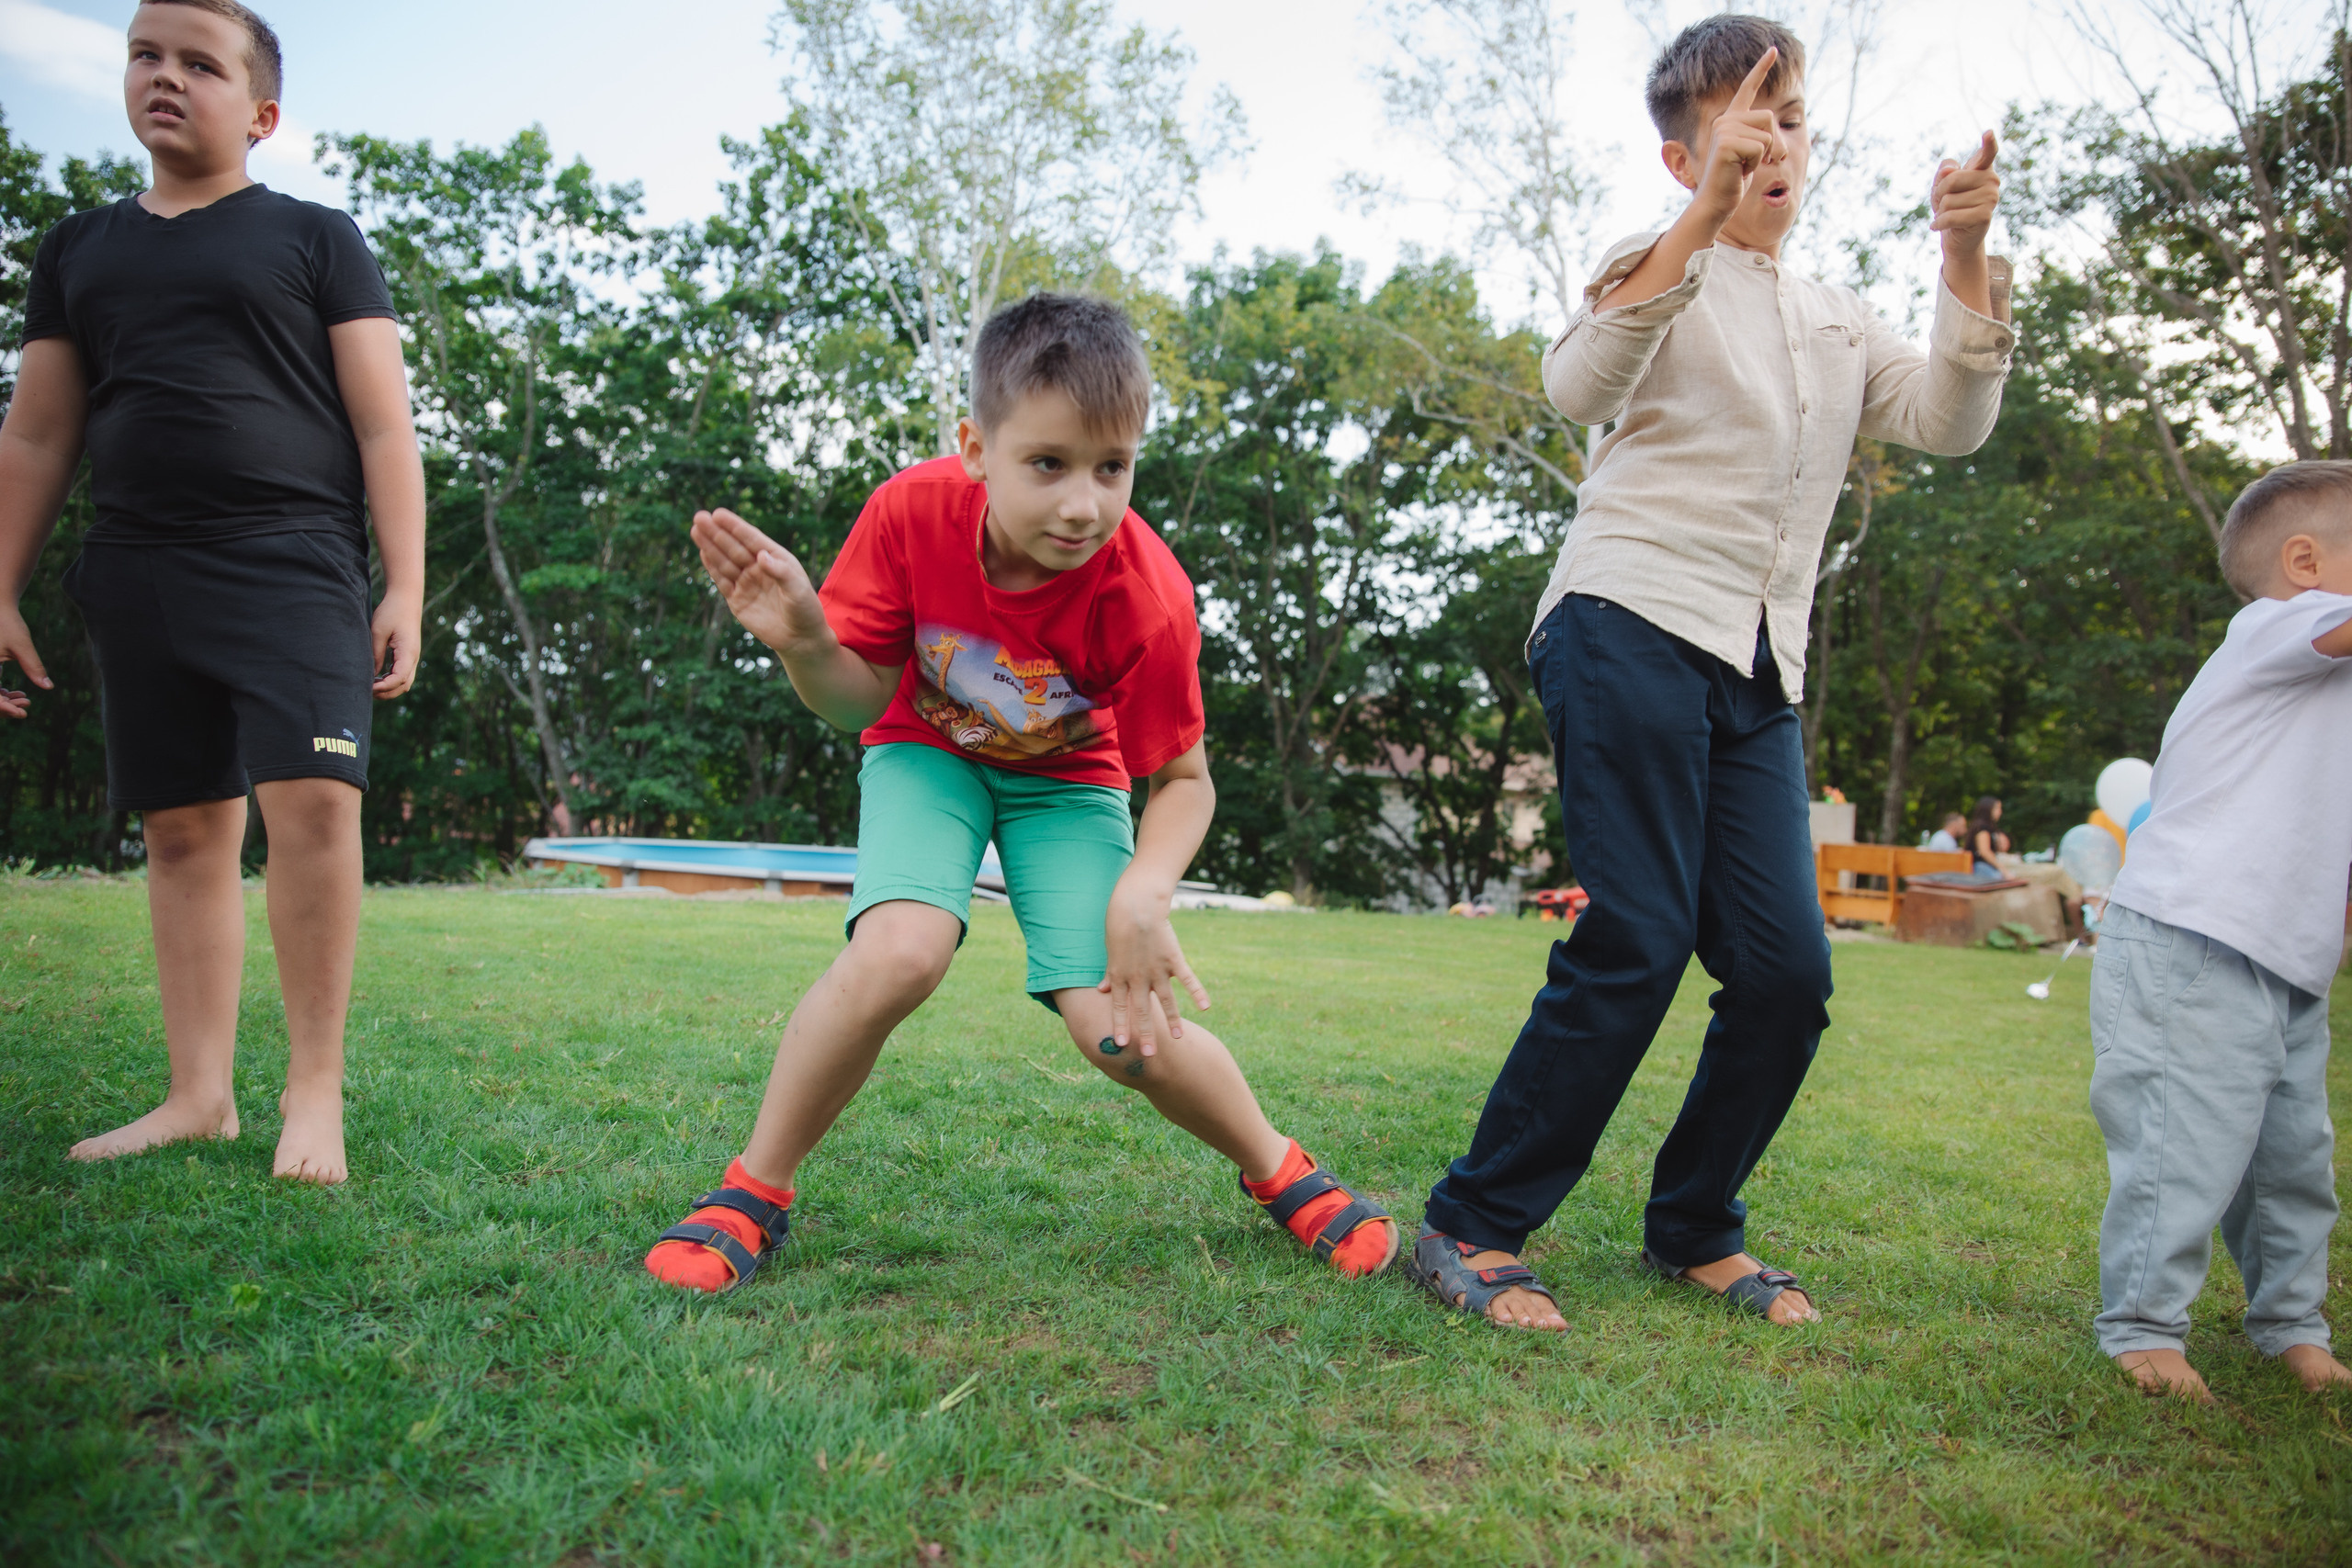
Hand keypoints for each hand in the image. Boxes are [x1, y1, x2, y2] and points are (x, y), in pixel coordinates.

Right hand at [0, 599, 50, 719]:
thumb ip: (34, 666)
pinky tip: (20, 693)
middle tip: (27, 705)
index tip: (23, 713)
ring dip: (3, 701)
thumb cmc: (8, 623)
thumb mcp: (21, 645)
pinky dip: (0, 693)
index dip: (3, 708)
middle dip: (4, 706)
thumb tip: (48, 686)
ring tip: (26, 700)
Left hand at [371, 590, 420, 699]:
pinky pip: (402, 674)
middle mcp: (413, 658)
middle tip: (366, 691)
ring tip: (371, 687)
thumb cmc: (391, 612)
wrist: (406, 599)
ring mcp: (412, 657)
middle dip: (386, 693)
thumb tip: (371, 674)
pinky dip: (391, 681)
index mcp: (408, 652)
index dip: (383, 687)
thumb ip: (375, 654)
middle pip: (403, 686)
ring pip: (404, 682)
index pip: (399, 679)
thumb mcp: (378, 632)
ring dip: (389, 689)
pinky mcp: (408, 655)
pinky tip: (378, 678)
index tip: (368, 687)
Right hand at [692, 508, 830, 654]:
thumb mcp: (798, 589)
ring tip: (695, 530)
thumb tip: (761, 556)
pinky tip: (703, 552)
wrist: (801, 639)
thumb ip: (780, 572)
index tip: (718, 514)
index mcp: (776, 558)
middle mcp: (759, 568)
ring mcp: (747, 583)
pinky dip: (712, 567)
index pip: (751, 539)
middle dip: (716, 532)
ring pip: (724, 561)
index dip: (734, 526)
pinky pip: (722, 581)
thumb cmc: (805, 610)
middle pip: (733, 547)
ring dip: (709, 546)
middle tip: (699, 517)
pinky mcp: (737, 600)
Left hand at [1097, 886, 1210, 1055]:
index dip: (1120, 1026)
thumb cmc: (1118, 924)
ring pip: (1166, 1000)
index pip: (1119, 1007)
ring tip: (1178, 1038)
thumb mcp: (1110, 951)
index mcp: (1120, 975)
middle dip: (1145, 1033)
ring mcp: (1157, 969)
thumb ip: (1109, 973)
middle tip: (1148, 1055)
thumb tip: (1101, 990)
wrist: (1136, 904)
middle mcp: (1138, 977)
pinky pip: (1187, 979)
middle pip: (1142, 1010)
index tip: (1121, 1045)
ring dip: (1172, 1020)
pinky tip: (1205, 1007)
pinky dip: (1197, 992)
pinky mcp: (1173, 959)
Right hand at [1695, 48, 1787, 222]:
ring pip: (1767, 134)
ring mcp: (1723, 130)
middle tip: (1761, 161)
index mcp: (1731, 119)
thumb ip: (1763, 138)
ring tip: (1746, 167)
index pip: (1747, 88)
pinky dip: (1756, 164)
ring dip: (1765, 155)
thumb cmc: (1734, 181)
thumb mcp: (1753, 155)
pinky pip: (1760, 148)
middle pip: (1769, 117)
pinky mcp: (1725, 143)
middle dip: (1773, 143)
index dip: (1761, 68)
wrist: (1716, 202)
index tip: (1773, 50)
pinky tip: (1740, 171)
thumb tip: (1779, 141)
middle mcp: (1725, 120)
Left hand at [1930, 131, 1999, 255]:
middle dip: (1939, 193)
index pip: (1988, 153)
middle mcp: (1991, 180)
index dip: (1988, 143)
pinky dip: (1939, 223)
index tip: (1988, 133)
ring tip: (1947, 215)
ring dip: (1940, 211)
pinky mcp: (1984, 216)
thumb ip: (1944, 172)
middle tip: (1943, 203)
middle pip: (1951, 179)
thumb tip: (1950, 171)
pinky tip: (1938, 225)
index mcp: (1982, 168)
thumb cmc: (1950, 206)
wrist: (1956, 236)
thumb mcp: (1941, 185)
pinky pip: (1950, 216)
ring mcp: (1991, 198)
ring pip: (1949, 200)